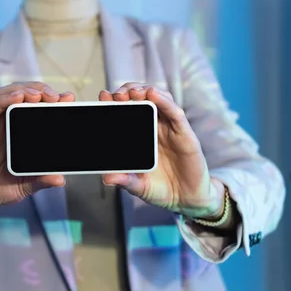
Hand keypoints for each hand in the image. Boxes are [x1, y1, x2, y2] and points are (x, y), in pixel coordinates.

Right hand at [0, 82, 74, 210]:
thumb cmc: (2, 188)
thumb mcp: (27, 186)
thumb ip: (42, 181)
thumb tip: (60, 179)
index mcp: (21, 131)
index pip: (36, 106)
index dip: (52, 98)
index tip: (68, 98)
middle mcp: (7, 123)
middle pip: (21, 93)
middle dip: (39, 89)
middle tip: (54, 96)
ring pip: (5, 94)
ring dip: (22, 89)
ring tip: (37, 95)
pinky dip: (4, 99)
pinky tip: (17, 97)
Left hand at [99, 83, 223, 218]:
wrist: (187, 199)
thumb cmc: (162, 189)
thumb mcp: (139, 186)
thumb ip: (125, 181)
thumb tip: (107, 178)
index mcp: (141, 135)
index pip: (127, 111)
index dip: (115, 101)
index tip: (103, 97)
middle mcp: (155, 127)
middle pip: (142, 99)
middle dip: (128, 91)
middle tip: (117, 94)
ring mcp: (170, 128)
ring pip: (159, 99)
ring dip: (145, 91)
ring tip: (133, 91)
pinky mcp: (185, 133)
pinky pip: (175, 112)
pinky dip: (164, 101)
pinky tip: (153, 95)